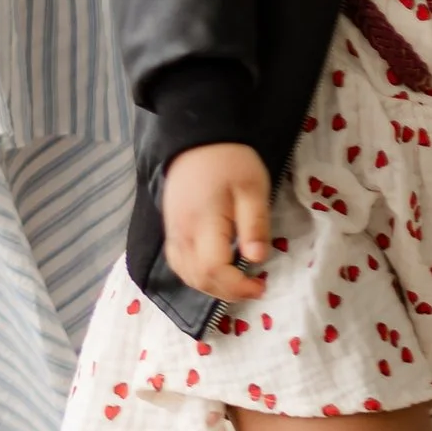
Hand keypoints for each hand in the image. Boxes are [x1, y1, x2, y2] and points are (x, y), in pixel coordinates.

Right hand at [162, 143, 272, 303]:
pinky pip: (178, 263)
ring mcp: (173, 232)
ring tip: (235, 282)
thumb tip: (257, 260)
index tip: (260, 286)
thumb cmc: (230, 161)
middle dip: (227, 292)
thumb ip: (255, 225)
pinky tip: (213, 272)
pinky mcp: (170, 228)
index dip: (237, 286)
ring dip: (211, 287)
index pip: (214, 270)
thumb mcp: (253, 188)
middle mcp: (182, 233)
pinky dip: (195, 276)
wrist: (198, 138)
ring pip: (185, 274)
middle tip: (253, 287)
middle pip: (198, 278)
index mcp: (203, 223)